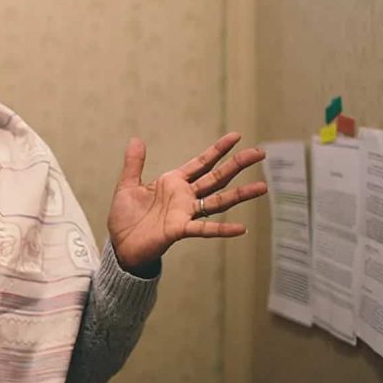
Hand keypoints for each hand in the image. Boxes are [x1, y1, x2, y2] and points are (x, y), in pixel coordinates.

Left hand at [107, 132, 267, 270]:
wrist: (120, 245)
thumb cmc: (126, 218)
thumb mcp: (127, 186)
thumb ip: (134, 164)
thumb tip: (135, 138)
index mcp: (173, 183)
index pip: (201, 163)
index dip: (218, 150)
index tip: (236, 136)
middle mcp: (184, 197)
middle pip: (216, 177)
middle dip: (237, 164)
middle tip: (260, 153)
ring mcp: (184, 213)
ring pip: (218, 201)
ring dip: (240, 194)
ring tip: (262, 187)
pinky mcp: (179, 230)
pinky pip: (204, 229)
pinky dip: (222, 229)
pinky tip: (241, 228)